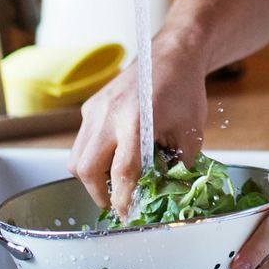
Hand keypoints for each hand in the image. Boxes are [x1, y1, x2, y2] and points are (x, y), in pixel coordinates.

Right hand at [68, 39, 208, 210]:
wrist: (173, 53)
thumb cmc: (185, 91)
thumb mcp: (191, 133)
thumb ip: (178, 166)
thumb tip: (166, 196)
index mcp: (137, 121)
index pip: (121, 172)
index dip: (122, 199)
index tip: (127, 215)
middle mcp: (109, 115)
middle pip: (86, 169)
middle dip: (99, 193)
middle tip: (117, 202)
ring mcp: (96, 109)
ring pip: (77, 157)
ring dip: (91, 177)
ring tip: (114, 183)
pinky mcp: (91, 106)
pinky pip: (82, 141)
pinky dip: (92, 156)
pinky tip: (114, 156)